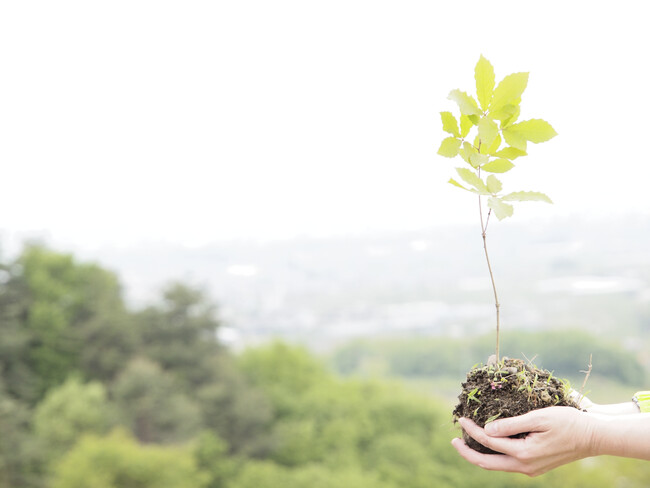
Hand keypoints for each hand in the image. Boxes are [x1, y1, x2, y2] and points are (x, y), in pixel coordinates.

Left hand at [451, 407, 597, 476]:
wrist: (593, 437)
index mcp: (524, 453)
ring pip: (497, 466)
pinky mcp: (535, 467)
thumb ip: (511, 425)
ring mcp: (530, 469)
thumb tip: (487, 430)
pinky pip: (508, 464)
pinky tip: (489, 444)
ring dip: (480, 455)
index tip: (461, 419)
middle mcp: (525, 466)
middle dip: (467, 453)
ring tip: (466, 442)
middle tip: (453, 441)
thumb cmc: (567, 422)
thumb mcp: (538, 417)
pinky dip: (494, 456)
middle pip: (487, 464)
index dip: (472, 430)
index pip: (489, 442)